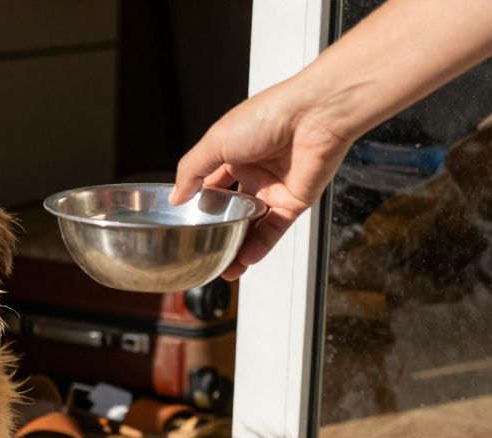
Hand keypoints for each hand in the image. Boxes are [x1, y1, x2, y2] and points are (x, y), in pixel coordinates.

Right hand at [169, 83, 353, 279]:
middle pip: (232, 210)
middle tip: (203, 252)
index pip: (210, 185)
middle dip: (218, 231)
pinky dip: (259, 246)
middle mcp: (255, 171)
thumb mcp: (215, 142)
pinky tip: (245, 259)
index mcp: (234, 153)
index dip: (198, 205)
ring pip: (252, 225)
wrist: (316, 115)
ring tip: (223, 268)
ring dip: (238, 247)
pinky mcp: (295, 202)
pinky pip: (274, 229)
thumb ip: (192, 172)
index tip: (185, 225)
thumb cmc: (267, 117)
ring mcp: (275, 188)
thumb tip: (175, 198)